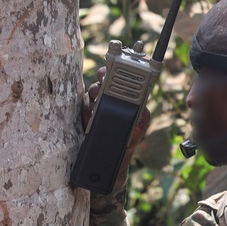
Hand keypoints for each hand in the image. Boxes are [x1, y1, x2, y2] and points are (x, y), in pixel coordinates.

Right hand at [81, 66, 150, 192]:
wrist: (113, 158)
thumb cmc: (128, 140)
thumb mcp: (138, 127)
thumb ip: (142, 115)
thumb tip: (143, 105)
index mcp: (124, 97)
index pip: (121, 78)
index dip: (119, 70)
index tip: (117, 67)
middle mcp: (110, 97)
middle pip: (104, 79)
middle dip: (103, 75)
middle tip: (103, 78)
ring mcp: (97, 104)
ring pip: (93, 89)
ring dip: (95, 91)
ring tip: (98, 98)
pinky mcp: (86, 113)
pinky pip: (83, 103)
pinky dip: (87, 104)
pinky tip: (91, 109)